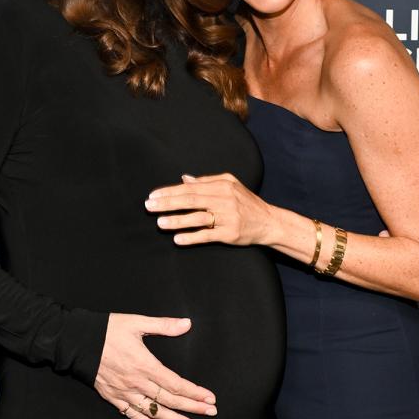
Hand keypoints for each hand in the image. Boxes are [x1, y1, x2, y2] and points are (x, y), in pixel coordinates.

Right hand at [94, 313, 216, 418]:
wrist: (75, 341)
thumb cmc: (106, 330)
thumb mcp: (135, 322)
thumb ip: (163, 325)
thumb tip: (186, 323)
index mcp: (144, 364)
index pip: (175, 384)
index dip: (194, 392)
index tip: (210, 398)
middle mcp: (136, 382)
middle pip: (169, 399)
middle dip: (192, 407)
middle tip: (209, 412)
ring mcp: (124, 391)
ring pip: (153, 410)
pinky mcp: (112, 396)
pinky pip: (132, 413)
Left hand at [146, 173, 275, 246]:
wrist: (269, 222)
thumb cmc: (246, 202)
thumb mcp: (230, 185)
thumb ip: (207, 181)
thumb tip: (184, 179)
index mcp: (222, 185)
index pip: (190, 188)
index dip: (170, 191)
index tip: (153, 195)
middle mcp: (225, 200)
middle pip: (191, 200)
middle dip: (168, 203)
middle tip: (149, 206)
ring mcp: (228, 217)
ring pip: (198, 218)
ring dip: (177, 221)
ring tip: (159, 223)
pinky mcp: (230, 233)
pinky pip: (207, 235)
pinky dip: (192, 237)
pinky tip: (177, 239)